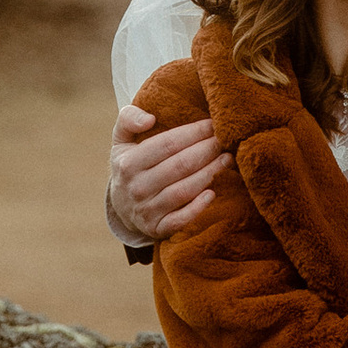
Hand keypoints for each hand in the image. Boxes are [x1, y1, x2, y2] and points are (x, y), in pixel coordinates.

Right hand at [108, 98, 227, 242]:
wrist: (120, 206)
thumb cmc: (129, 165)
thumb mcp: (121, 140)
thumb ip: (128, 118)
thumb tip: (150, 119)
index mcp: (128, 163)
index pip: (167, 144)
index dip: (193, 132)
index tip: (212, 123)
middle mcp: (137, 187)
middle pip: (180, 165)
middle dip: (207, 150)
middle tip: (225, 139)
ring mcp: (147, 210)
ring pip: (184, 190)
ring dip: (209, 173)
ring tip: (226, 159)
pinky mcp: (158, 228)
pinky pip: (180, 219)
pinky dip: (197, 207)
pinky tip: (212, 193)